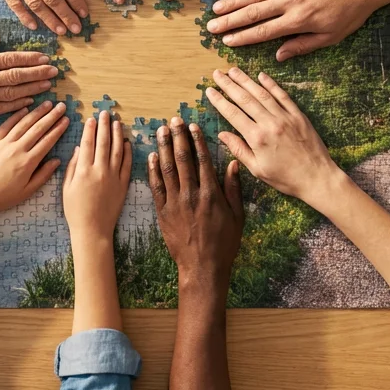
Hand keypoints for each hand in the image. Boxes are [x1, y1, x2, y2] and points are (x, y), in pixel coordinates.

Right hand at [0, 33, 57, 130]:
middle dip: (37, 73)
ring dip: (32, 89)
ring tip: (48, 86)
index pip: (8, 59)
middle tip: (54, 71)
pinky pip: (1, 109)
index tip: (44, 57)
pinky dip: (17, 106)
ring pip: (11, 94)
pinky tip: (31, 102)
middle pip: (14, 77)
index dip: (28, 58)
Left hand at [0, 100, 68, 220]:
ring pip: (23, 124)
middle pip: (38, 129)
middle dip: (51, 116)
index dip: (58, 129)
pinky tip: (25, 109)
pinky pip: (6, 125)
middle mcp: (17, 149)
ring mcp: (4, 144)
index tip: (66, 120)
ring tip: (47, 103)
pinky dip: (16, 116)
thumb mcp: (27, 191)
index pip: (47, 141)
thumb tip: (57, 161)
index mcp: (28, 162)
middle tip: (61, 106)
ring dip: (37, 112)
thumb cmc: (3, 197)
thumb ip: (43, 175)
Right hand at [63, 111, 132, 241]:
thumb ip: (72, 167)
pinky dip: (128, 152)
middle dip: (104, 126)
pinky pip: (127, 165)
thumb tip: (78, 149)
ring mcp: (113, 178)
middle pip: (103, 143)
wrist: (93, 230)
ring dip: (117, 135)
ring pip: (117, 151)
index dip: (89, 130)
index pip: (87, 144)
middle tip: (105, 113)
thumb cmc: (75, 211)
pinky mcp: (123, 185)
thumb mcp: (67, 188)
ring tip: (117, 123)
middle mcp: (99, 171)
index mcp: (83, 171)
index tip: (91, 119)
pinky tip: (127, 142)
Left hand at [148, 118, 243, 287]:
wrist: (202, 268)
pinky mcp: (163, 213)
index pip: (202, 160)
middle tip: (174, 120)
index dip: (196, 141)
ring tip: (161, 131)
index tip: (192, 126)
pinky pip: (156, 188)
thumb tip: (233, 164)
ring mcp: (175, 204)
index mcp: (211, 194)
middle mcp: (192, 195)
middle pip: (183, 160)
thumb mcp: (237, 216)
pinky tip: (151, 157)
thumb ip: (233, 189)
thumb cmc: (224, 244)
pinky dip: (153, 171)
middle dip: (178, 138)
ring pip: (167, 170)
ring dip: (164, 148)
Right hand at [205, 67, 347, 208]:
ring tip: (233, 70)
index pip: (233, 114)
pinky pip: (282, 96)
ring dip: (246, 80)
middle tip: (217, 73)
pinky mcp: (298, 115)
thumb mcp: (258, 169)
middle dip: (229, 84)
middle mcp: (270, 123)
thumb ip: (239, 149)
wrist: (317, 177)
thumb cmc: (286, 178)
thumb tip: (222, 135)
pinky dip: (271, 84)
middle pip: (245, 99)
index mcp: (257, 138)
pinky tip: (261, 76)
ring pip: (262, 94)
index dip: (219, 101)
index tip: (209, 90)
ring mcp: (285, 117)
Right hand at [207, 0, 386, 60]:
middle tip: (211, 27)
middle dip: (230, 21)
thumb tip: (278, 56)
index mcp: (299, 20)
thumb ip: (302, 46)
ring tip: (216, 8)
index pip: (264, 31)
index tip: (227, 42)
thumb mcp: (330, 36)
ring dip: (234, 1)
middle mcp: (291, 1)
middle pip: (254, 13)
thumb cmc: (350, 12)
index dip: (243, 37)